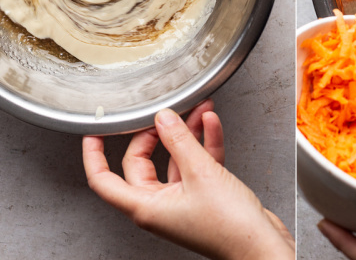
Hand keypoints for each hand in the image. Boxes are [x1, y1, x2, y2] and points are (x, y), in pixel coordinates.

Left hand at [82, 100, 293, 259]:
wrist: (261, 245)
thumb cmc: (230, 228)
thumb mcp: (201, 173)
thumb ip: (179, 141)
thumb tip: (164, 118)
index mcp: (146, 207)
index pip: (103, 180)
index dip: (94, 155)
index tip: (94, 132)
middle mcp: (160, 206)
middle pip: (141, 163)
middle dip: (154, 134)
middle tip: (163, 114)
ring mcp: (182, 201)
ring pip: (174, 160)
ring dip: (186, 134)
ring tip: (197, 110)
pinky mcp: (203, 196)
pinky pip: (196, 164)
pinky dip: (203, 144)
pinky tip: (210, 125)